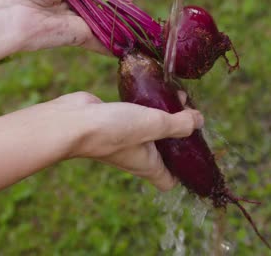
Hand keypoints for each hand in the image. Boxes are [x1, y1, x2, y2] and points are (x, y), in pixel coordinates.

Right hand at [51, 92, 203, 190]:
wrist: (70, 122)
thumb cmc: (112, 130)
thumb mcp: (154, 124)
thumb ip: (179, 124)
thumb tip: (199, 121)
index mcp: (148, 165)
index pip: (169, 181)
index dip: (184, 172)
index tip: (196, 152)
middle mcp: (137, 155)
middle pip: (165, 151)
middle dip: (180, 133)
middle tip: (190, 113)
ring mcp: (124, 138)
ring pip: (152, 130)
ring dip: (166, 114)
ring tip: (177, 96)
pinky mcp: (114, 120)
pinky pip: (137, 114)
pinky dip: (148, 104)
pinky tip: (153, 89)